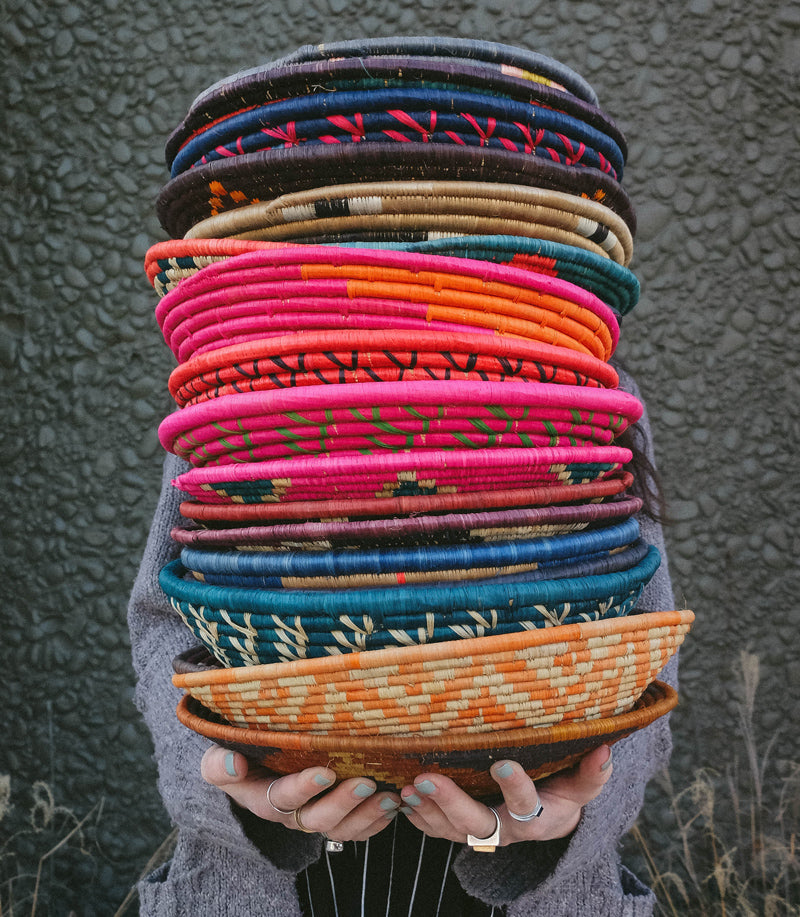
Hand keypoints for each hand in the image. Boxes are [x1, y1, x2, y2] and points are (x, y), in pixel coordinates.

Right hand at [200, 746, 400, 841]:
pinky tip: (395, 805)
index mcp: (264, 799)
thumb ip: (219, 764)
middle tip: (366, 783)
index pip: (282, 798)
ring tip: (389, 797)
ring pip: (342, 828)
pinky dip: (377, 821)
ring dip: (367, 815)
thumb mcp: (217, 758)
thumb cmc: (236, 755)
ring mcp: (316, 816)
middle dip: (343, 803)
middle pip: (318, 818)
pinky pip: (358, 829)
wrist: (250, 765)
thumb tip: (234, 763)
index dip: (303, 788)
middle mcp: (292, 814)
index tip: (325, 771)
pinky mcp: (336, 816)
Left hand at [399, 744, 613, 846]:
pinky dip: (418, 818)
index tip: (503, 763)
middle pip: (476, 823)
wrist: (546, 821)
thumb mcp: (581, 789)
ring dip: (427, 809)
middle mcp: (506, 830)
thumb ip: (592, 774)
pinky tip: (402, 799)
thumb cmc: (563, 795)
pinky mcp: (460, 832)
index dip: (516, 787)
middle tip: (426, 779)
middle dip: (450, 803)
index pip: (527, 805)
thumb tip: (606, 749)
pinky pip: (436, 832)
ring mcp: (480, 833)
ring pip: (450, 830)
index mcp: (537, 818)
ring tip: (407, 786)